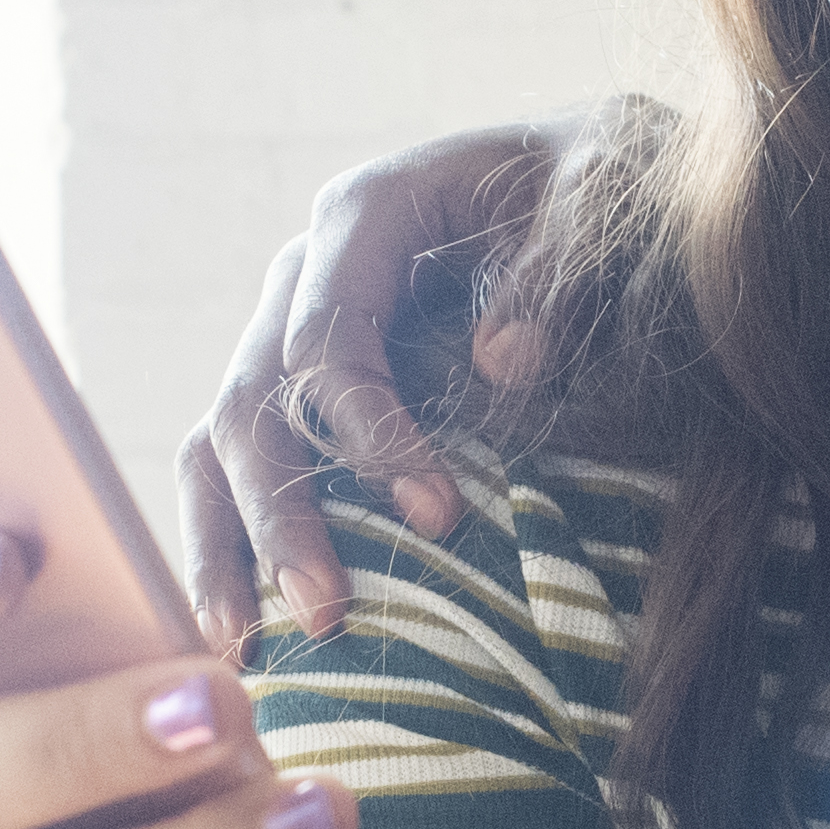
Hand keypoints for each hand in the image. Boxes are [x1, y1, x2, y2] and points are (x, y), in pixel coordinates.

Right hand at [177, 123, 571, 644]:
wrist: (604, 182)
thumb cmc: (608, 186)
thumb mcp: (605, 194)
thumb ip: (560, 269)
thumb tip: (503, 362)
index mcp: (368, 213)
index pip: (327, 337)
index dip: (368, 431)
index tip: (439, 516)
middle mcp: (310, 270)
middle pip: (255, 397)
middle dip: (281, 511)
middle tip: (326, 611)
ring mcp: (297, 327)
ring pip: (221, 436)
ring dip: (231, 541)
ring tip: (248, 646)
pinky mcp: (308, 382)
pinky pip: (238, 459)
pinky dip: (234, 537)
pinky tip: (246, 624)